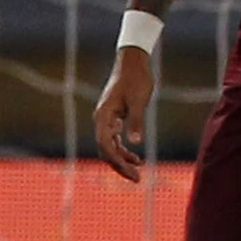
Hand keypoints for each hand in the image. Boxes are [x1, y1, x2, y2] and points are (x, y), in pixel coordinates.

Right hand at [93, 46, 153, 181]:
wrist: (133, 62)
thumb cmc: (137, 79)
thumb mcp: (139, 101)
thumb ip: (136, 121)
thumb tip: (135, 142)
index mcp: (104, 116)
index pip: (105, 145)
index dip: (117, 161)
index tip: (132, 172)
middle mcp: (101, 119)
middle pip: (106, 150)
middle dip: (119, 166)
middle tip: (137, 179)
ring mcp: (106, 119)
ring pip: (109, 146)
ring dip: (122, 160)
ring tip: (138, 172)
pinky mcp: (113, 117)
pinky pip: (114, 139)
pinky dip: (123, 150)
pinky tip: (136, 157)